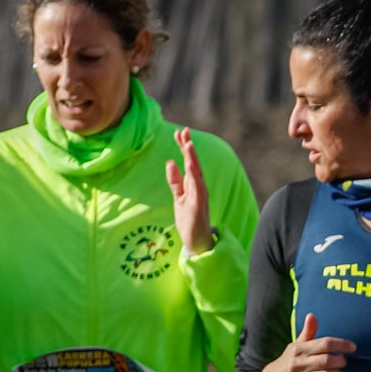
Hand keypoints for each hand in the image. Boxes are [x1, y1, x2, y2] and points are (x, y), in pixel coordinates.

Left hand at [166, 128, 213, 255]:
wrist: (196, 241)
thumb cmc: (189, 219)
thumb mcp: (178, 197)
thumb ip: (175, 180)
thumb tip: (170, 162)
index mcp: (193, 184)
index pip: (188, 161)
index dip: (184, 146)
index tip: (179, 132)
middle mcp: (199, 186)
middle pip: (193, 163)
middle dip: (188, 146)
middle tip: (184, 130)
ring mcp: (200, 195)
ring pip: (197, 172)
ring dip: (193, 157)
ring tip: (188, 143)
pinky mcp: (199, 204)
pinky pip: (198, 187)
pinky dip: (195, 175)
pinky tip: (191, 164)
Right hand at [261, 312, 354, 371]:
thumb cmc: (289, 361)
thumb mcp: (296, 345)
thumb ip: (308, 332)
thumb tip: (312, 315)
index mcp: (299, 349)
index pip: (325, 343)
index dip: (342, 344)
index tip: (353, 347)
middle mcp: (297, 363)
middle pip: (327, 360)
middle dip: (340, 361)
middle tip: (343, 361)